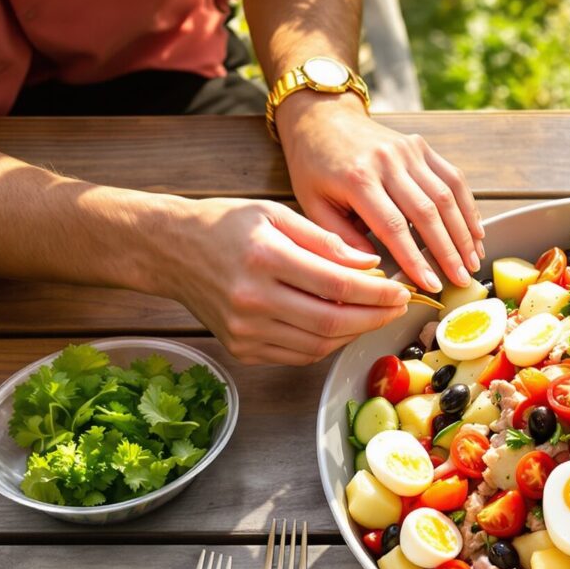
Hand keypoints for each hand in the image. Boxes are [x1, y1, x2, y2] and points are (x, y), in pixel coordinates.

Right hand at [159, 197, 408, 365]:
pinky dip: (326, 343)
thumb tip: (371, 265)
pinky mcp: (242, 349)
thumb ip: (325, 241)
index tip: (401, 290)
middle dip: (374, 318)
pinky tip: (341, 326)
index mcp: (264, 258)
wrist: (169, 249)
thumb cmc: (224, 224)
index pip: (337, 284)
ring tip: (373, 316)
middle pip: (332, 321)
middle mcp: (253, 299)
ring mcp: (245, 330)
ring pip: (318, 345)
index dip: (377, 292)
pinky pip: (298, 354)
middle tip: (398, 307)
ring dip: (354, 334)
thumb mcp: (275, 214)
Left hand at [277, 95, 482, 292]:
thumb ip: (342, 239)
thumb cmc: (314, 167)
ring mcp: (408, 151)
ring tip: (474, 261)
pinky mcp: (420, 147)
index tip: (430, 285)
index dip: (415, 259)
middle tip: (461, 280)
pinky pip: (452, 177)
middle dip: (448, 251)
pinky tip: (475, 231)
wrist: (322, 118)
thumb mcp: (313, 205)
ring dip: (464, 232)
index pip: (393, 227)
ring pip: (446, 196)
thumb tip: (374, 271)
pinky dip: (468, 206)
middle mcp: (387, 162)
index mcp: (357, 178)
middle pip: (427, 213)